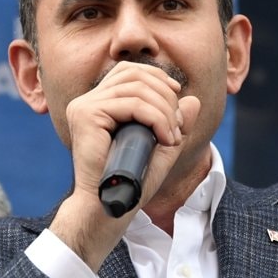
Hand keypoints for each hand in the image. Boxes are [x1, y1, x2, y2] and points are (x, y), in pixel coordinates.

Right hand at [49, 61, 200, 268]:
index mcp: (98, 103)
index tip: (177, 96)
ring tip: (171, 136)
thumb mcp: (162, 148)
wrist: (110, 206)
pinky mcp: (86, 115)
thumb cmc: (132, 181)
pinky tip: (164, 137)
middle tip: (177, 127)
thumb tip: (193, 99)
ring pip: (136, 88)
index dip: (157, 77)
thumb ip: (176, 124)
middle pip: (134, 74)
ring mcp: (83, 106)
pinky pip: (131, 103)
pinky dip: (156, 118)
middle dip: (165, 96)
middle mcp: (87, 101)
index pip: (129, 71)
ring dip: (164, 110)